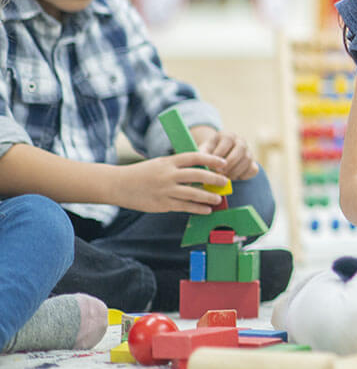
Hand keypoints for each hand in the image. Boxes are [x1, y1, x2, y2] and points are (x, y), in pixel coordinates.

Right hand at [115, 152, 231, 213]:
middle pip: (198, 176)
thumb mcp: (160, 164)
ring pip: (193, 194)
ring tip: (218, 199)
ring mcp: (165, 190)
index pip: (195, 157)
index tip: (223, 163)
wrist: (118, 184)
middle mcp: (168, 175)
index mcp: (169, 162)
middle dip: (215, 179)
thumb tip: (201, 173)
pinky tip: (207, 210)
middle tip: (226, 182)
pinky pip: (184, 206)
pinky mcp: (162, 204)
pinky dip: (197, 208)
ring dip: (208, 197)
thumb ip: (177, 167)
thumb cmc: (142, 173)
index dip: (212, 160)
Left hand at [192, 127, 258, 180]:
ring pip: (247, 160)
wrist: (216, 159)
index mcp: (228, 136)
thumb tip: (206, 166)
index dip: (219, 154)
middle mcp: (241, 141)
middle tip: (219, 173)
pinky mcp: (253, 163)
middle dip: (229, 163)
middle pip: (241, 149)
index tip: (210, 165)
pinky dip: (244, 175)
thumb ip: (202, 156)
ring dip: (235, 171)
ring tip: (223, 178)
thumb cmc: (208, 155)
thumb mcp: (203, 152)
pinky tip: (233, 178)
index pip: (227, 141)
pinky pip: (253, 169)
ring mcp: (249, 152)